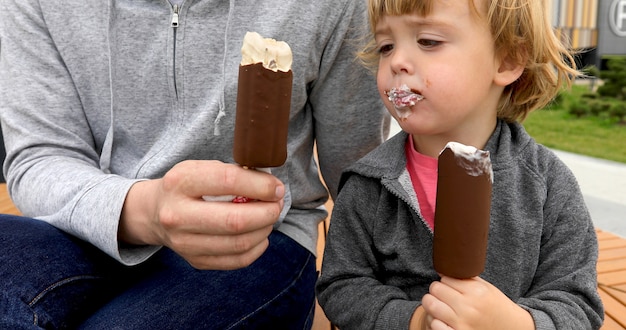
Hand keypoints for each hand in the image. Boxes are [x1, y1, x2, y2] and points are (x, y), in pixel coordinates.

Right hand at [119, 160, 284, 269]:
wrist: (154, 212)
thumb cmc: (186, 186)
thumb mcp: (201, 167)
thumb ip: (233, 173)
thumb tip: (270, 186)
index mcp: (181, 182)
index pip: (228, 182)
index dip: (260, 186)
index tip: (276, 187)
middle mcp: (177, 215)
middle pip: (235, 221)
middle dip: (267, 213)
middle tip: (277, 204)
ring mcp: (184, 242)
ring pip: (239, 243)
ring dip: (264, 229)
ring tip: (269, 217)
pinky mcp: (195, 261)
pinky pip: (237, 260)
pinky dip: (257, 248)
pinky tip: (260, 235)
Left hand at [420, 276, 533, 329]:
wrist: (511, 329)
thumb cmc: (495, 307)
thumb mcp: (486, 288)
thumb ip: (466, 279)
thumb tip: (442, 269)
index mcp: (477, 292)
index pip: (445, 278)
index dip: (446, 281)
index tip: (450, 286)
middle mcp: (468, 308)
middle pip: (435, 289)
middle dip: (437, 290)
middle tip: (443, 295)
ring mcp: (462, 324)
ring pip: (430, 305)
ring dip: (432, 304)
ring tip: (440, 305)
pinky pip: (434, 324)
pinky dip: (435, 320)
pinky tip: (442, 320)